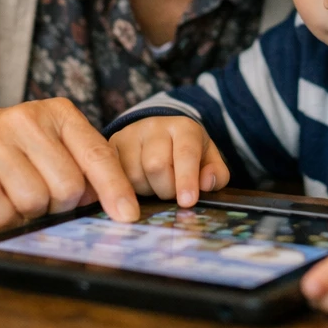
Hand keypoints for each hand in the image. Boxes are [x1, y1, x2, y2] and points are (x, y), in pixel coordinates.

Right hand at [0, 98, 139, 227]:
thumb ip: (87, 164)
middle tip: (45, 195)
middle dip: (61, 204)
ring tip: (19, 195)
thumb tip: (117, 204)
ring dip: (30, 212)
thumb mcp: (57, 142)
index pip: (97, 155)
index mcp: (59, 112)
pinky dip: (3, 217)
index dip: (115, 189)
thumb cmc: (19, 147)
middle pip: (67, 187)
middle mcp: (27, 119)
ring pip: (34, 201)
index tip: (127, 216)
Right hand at [109, 116, 229, 206]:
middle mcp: (154, 126)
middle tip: (172, 194)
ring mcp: (130, 134)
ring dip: (146, 191)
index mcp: (184, 128)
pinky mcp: (111, 145)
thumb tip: (206, 183)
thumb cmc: (188, 154)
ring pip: (133, 175)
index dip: (187, 178)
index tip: (188, 201)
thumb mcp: (209, 161)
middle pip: (156, 166)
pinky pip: (116, 177)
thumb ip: (216, 174)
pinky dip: (127, 189)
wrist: (160, 135)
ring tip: (155, 186)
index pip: (185, 153)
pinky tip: (138, 186)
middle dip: (166, 189)